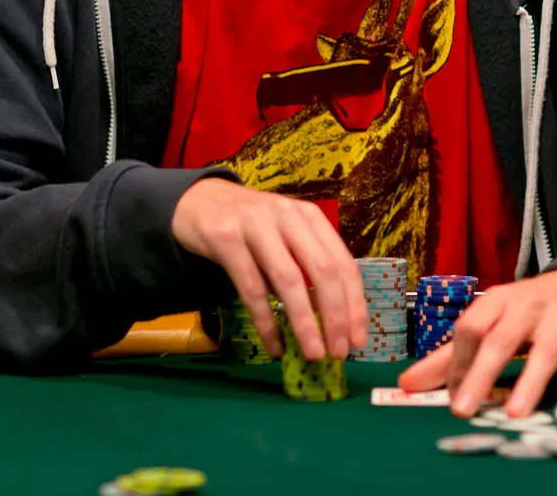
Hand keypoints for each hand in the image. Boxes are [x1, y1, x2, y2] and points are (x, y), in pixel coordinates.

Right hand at [172, 178, 365, 360]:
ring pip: (288, 280)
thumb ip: (307, 267)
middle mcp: (288, 217)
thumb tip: (333, 320)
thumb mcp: (285, 237)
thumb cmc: (250, 226)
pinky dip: (266, 322)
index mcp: (310, 218)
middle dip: (335, 316)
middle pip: (323, 270)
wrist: (198, 202)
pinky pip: (251, 288)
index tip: (358, 339)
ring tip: (313, 353)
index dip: (355, 304)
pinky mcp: (226, 238)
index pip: (343, 263)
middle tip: (338, 352)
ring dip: (304, 322)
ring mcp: (256, 226)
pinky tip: (274, 346)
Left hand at [397, 269, 556, 418]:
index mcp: (497, 301)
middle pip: (500, 340)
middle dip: (480, 375)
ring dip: (530, 384)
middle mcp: (527, 306)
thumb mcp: (492, 322)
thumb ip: (451, 356)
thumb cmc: (529, 311)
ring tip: (515, 416)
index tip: (452, 397)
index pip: (471, 328)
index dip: (458, 363)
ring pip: (544, 351)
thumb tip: (406, 383)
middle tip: (463, 410)